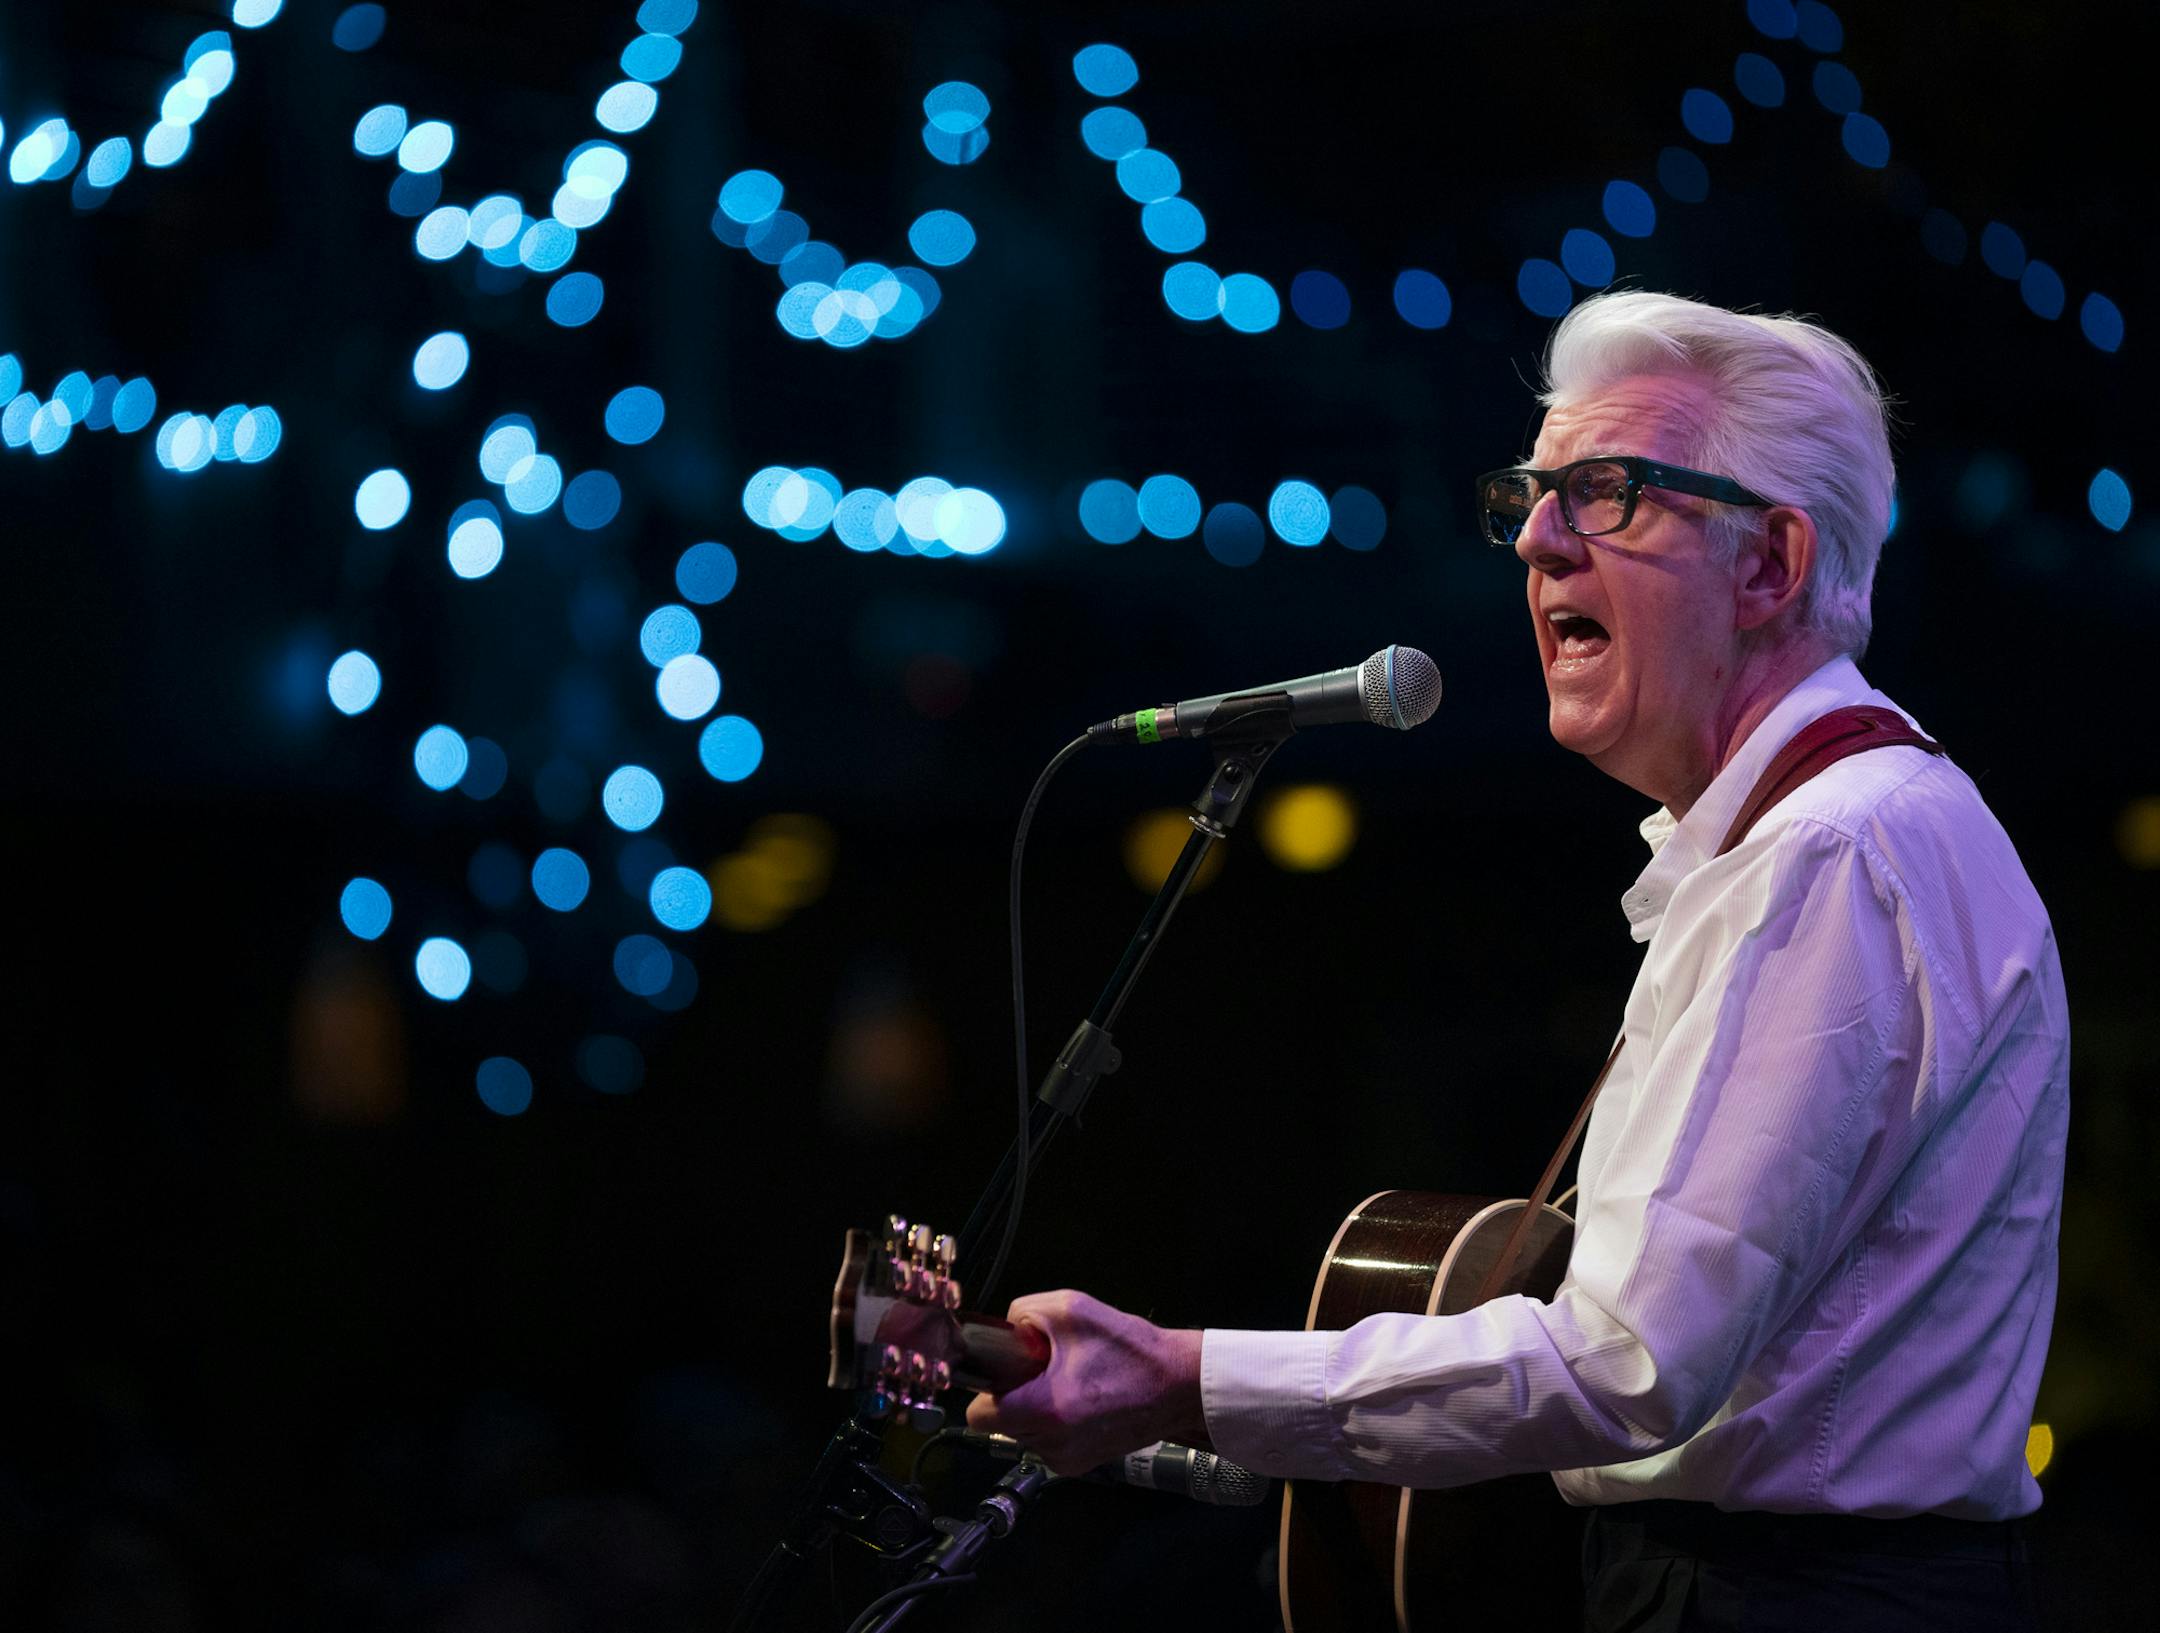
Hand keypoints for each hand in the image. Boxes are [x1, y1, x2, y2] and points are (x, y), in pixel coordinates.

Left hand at [963, 1290, 1204, 1475]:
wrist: (1179, 1385)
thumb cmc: (1129, 1348)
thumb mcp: (1071, 1308)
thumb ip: (1023, 1313)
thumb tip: (1004, 1333)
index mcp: (1044, 1408)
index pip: (978, 1415)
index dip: (987, 1388)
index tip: (1008, 1371)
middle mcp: (1051, 1443)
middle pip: (1000, 1423)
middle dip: (1014, 1395)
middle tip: (1045, 1371)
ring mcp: (1066, 1460)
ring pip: (1023, 1434)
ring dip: (1034, 1410)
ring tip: (1069, 1384)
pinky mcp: (1080, 1466)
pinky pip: (1046, 1443)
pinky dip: (1054, 1424)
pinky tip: (1082, 1402)